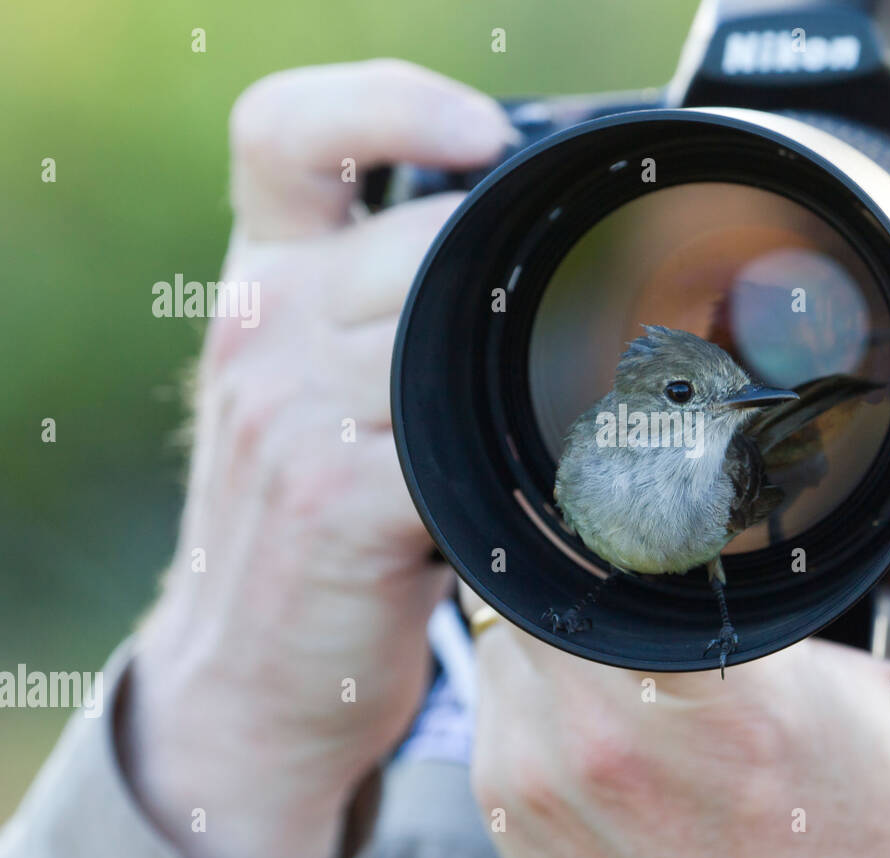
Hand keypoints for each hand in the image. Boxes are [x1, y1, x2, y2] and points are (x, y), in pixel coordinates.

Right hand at [118, 60, 516, 857]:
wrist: (246, 672)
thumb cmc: (303, 516)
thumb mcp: (310, 388)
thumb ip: (386, 319)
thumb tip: (528, 276)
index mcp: (262, 282)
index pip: (284, 133)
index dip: (385, 103)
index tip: (480, 135)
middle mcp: (263, 331)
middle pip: (410, 239)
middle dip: (508, 271)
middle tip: (592, 302)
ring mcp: (292, 417)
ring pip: (438, 336)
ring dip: (531, 361)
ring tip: (586, 385)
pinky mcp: (336, 504)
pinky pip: (453, 447)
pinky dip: (522, 455)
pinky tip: (555, 472)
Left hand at [471, 374, 889, 857]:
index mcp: (714, 696)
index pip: (604, 516)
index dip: (623, 468)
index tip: (669, 464)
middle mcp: (597, 742)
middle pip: (545, 553)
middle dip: (595, 525)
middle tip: (663, 532)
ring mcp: (537, 782)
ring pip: (505, 617)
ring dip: (566, 597)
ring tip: (650, 618)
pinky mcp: (510, 812)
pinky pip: (495, 690)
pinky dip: (544, 668)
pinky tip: (622, 685)